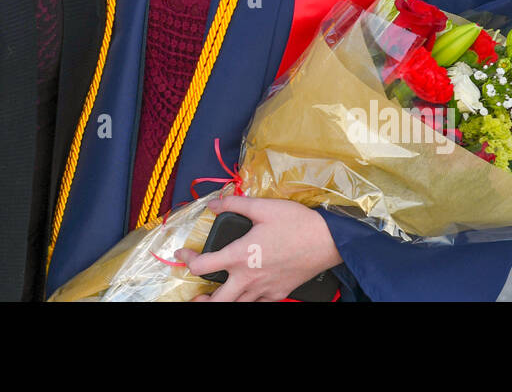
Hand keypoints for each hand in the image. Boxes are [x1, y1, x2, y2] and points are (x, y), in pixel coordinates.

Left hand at [174, 195, 340, 301]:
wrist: (328, 241)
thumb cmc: (296, 223)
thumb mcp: (262, 207)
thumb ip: (234, 204)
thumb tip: (214, 204)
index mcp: (240, 255)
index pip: (203, 266)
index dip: (187, 260)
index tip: (183, 255)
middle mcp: (249, 277)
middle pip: (218, 301)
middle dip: (201, 301)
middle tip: (195, 296)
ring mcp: (265, 289)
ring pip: (238, 306)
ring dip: (223, 302)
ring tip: (217, 296)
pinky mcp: (279, 294)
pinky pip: (258, 304)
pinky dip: (248, 301)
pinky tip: (247, 293)